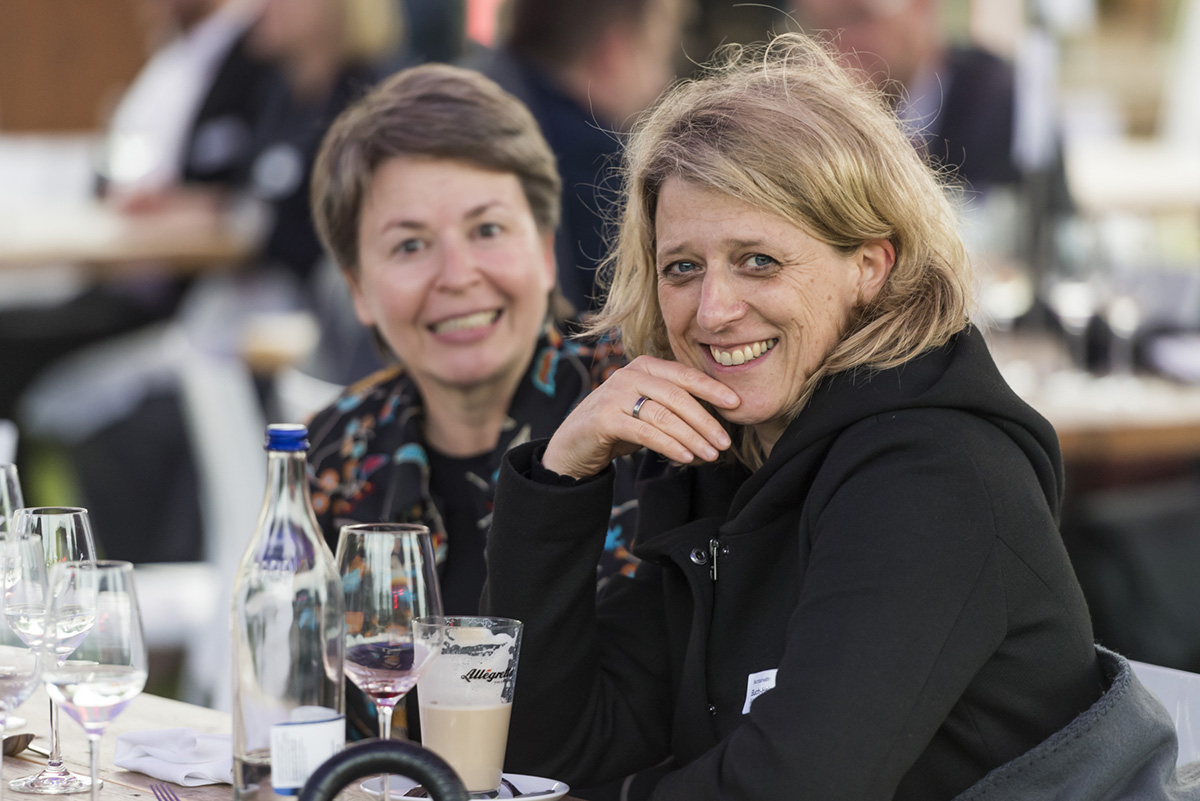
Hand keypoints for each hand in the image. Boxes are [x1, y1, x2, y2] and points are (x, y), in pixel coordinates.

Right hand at [542, 355, 739, 478]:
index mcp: (645, 366)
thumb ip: (674, 406)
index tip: (736, 404)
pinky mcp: (604, 418)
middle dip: (706, 420)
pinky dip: (670, 445)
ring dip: (692, 437)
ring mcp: (614, 395)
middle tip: (725, 441)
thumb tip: (717, 421)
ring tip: (711, 454)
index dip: (713, 388)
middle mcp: (629, 375)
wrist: (574, 445)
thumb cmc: (618, 426)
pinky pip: (646, 432)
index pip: (685, 375)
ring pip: (664, 415)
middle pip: (678, 396)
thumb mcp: (648, 409)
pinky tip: (686, 457)